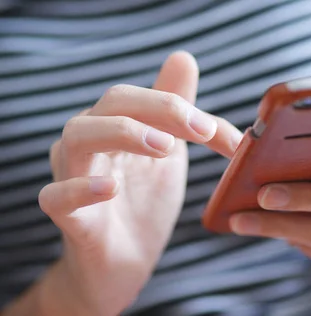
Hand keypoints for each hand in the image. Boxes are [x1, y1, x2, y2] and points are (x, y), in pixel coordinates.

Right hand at [36, 52, 241, 314]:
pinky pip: (57, 196)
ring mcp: (73, 178)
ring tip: (164, 147)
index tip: (226, 137)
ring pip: (78, 137)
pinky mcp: (68, 218)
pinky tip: (112, 188)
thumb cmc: (144, 204)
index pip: (144, 98)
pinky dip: (82, 188)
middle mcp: (89, 143)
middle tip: (202, 130)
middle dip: (162, 109)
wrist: (125, 264)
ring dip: (124, 134)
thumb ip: (177, 112)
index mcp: (115, 126)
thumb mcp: (168, 153)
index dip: (184, 108)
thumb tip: (183, 56)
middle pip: (113, 104)